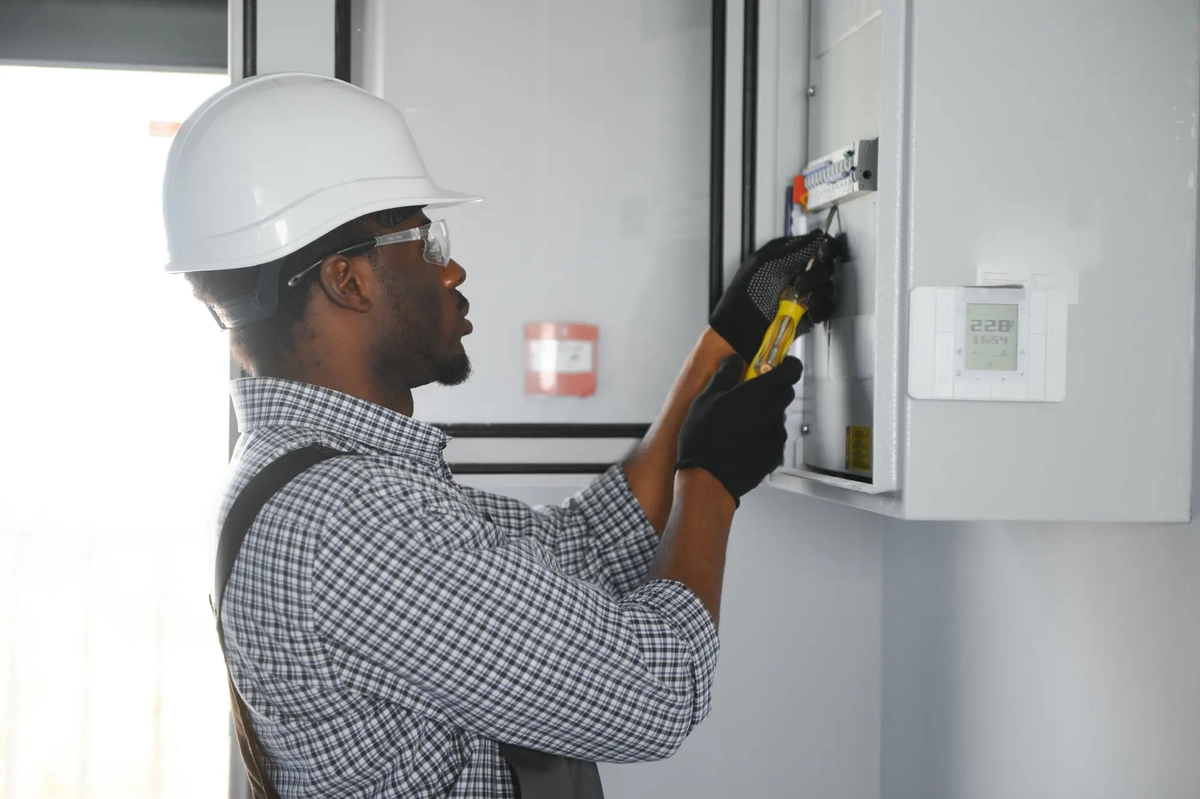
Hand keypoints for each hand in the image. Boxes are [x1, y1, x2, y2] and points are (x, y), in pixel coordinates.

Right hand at [675, 354, 801, 500]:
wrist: (709, 479)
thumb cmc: (703, 437)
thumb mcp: (705, 400)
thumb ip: (724, 375)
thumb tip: (734, 359)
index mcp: (758, 394)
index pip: (791, 371)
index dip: (790, 364)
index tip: (781, 363)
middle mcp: (773, 412)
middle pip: (785, 393)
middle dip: (773, 391)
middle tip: (751, 396)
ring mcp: (777, 435)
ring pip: (778, 417)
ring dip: (766, 415)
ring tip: (740, 426)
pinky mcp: (775, 454)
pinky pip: (774, 438)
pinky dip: (763, 437)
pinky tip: (743, 444)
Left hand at [709, 231, 840, 360]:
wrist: (741, 333)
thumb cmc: (745, 297)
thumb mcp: (766, 265)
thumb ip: (794, 250)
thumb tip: (818, 235)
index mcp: (785, 257)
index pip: (814, 245)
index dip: (823, 248)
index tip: (823, 254)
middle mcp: (796, 273)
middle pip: (825, 266)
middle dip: (816, 275)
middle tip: (800, 284)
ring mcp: (803, 294)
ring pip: (827, 287)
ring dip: (817, 293)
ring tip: (799, 300)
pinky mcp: (807, 313)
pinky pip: (825, 307)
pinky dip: (821, 309)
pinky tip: (809, 312)